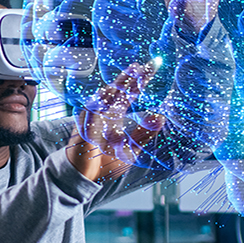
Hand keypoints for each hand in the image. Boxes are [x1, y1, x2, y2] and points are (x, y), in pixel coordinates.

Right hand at [66, 61, 165, 181]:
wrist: (83, 177)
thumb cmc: (104, 163)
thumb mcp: (130, 149)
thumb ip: (144, 134)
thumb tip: (160, 117)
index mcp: (114, 115)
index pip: (128, 94)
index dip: (139, 81)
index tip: (152, 68)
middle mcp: (103, 113)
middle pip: (118, 91)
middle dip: (130, 77)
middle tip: (144, 65)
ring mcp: (92, 119)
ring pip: (105, 97)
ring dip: (118, 85)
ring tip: (131, 73)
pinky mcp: (84, 129)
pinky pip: (93, 113)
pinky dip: (101, 103)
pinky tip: (111, 92)